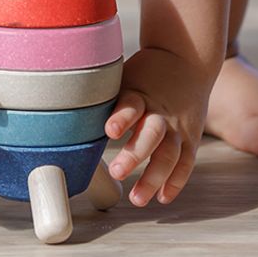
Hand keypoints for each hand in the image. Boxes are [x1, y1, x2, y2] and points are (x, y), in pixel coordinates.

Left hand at [104, 47, 210, 206]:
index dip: (121, 118)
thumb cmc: (145, 71)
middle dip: (135, 155)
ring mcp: (178, 126)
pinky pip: (186, 162)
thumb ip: (105, 95)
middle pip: (151, 135)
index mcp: (140, 94)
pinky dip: (175, 181)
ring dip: (154, 178)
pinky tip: (162, 198)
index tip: (108, 130)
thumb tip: (67, 109)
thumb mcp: (125, 75)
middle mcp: (161, 112)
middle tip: (116, 172)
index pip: (131, 105)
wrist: (186, 57)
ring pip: (169, 154)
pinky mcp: (190, 137)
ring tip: (136, 199)